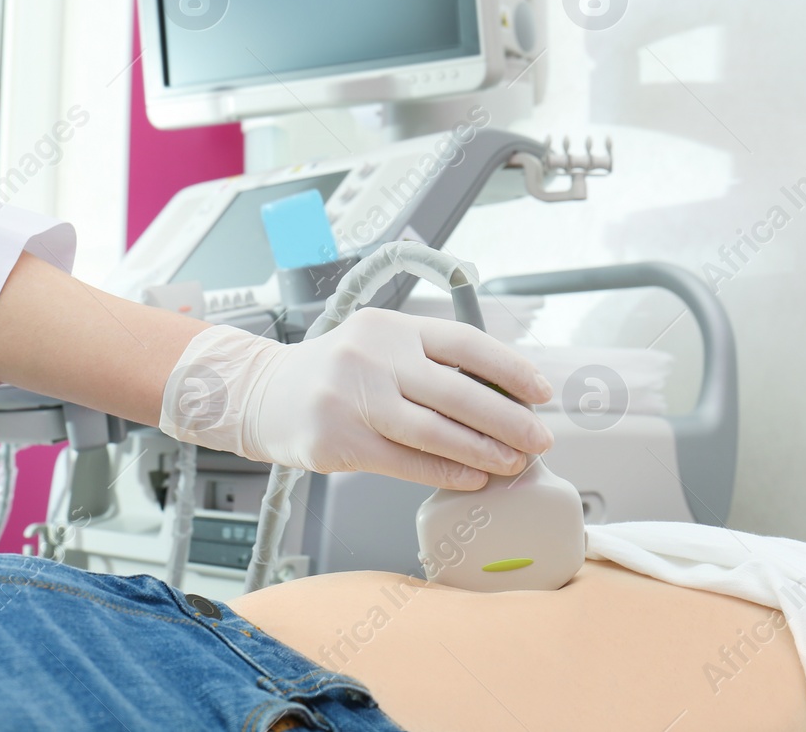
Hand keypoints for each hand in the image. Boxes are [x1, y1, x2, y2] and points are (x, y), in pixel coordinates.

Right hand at [159, 308, 554, 488]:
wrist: (263, 393)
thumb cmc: (335, 373)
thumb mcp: (380, 347)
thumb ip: (431, 363)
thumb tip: (503, 398)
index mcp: (392, 326)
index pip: (465, 342)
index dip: (511, 369)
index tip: (542, 392)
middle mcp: (372, 355)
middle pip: (456, 390)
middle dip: (508, 419)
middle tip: (540, 439)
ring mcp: (351, 397)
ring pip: (434, 430)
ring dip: (483, 451)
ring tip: (512, 463)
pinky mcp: (336, 439)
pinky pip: (404, 461)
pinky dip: (445, 472)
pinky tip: (472, 478)